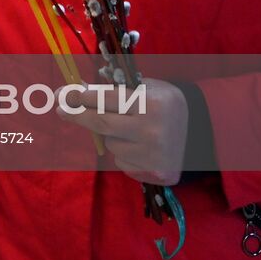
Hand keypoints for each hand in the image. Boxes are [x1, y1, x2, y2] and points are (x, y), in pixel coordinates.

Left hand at [58, 78, 188, 186]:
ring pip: (110, 144)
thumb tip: (77, 88)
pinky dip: (122, 152)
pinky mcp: (154, 172)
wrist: (199, 131)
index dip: (81, 97)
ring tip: (130, 129)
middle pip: (101, 123)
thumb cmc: (164, 103)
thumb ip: (114, 89)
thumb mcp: (145, 87)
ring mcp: (153, 155)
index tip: (63, 95)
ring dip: (110, 135)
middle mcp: (152, 130)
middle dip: (77, 115)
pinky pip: (121, 161)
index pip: (106, 99)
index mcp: (151, 103)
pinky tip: (139, 146)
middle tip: (61, 109)